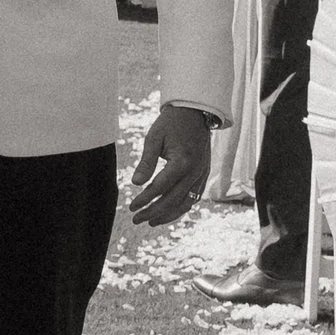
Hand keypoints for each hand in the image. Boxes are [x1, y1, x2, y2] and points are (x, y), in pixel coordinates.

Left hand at [128, 100, 213, 227]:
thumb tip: (136, 184)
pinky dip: (180, 208)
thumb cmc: (171, 123)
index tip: (131, 207)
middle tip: (136, 220)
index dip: (145, 199)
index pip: (160, 187)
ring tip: (150, 222)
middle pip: (172, 200)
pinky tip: (167, 213)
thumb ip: (146, 162)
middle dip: (153, 212)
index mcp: (182, 162)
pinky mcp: (204, 175)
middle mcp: (195, 172)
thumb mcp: (154, 138)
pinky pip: (193, 198)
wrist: (195, 112)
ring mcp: (202, 175)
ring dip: (167, 215)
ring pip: (185, 203)